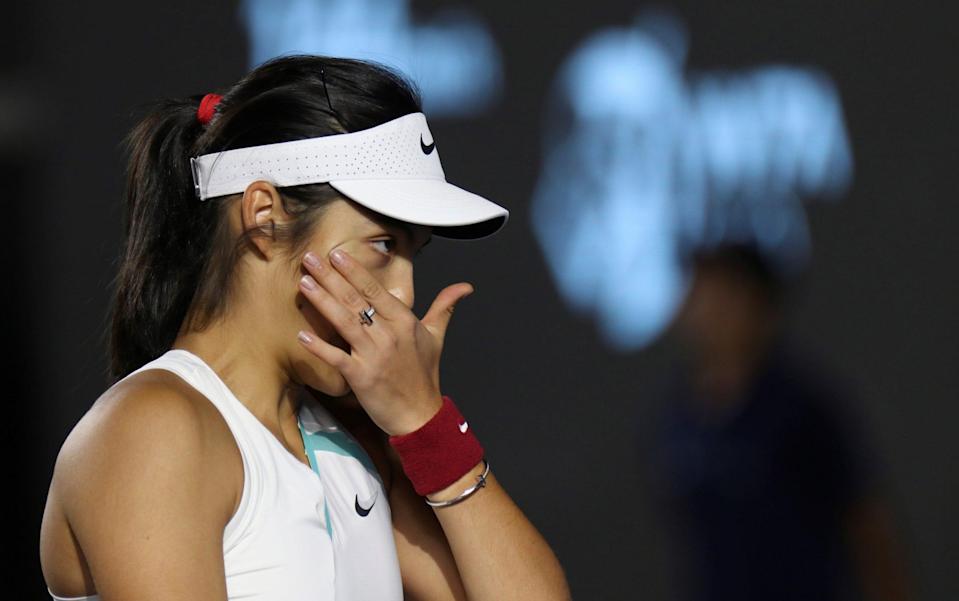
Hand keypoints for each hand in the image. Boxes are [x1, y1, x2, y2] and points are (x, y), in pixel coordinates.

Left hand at [296, 249, 472, 435]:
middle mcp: (390, 335)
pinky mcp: (361, 377)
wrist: (420, 416)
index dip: (355, 271)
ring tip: (304, 283)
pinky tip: (302, 335)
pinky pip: (337, 358)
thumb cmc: (425, 375)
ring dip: (322, 301)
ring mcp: (375, 356)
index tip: (337, 255)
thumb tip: (465, 287)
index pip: (376, 291)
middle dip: (331, 277)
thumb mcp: (436, 337)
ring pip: (344, 322)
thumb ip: (444, 307)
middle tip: (310, 258)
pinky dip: (319, 347)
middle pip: (356, 300)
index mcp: (405, 322)